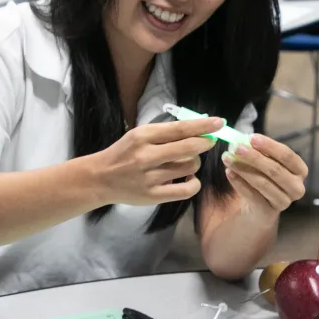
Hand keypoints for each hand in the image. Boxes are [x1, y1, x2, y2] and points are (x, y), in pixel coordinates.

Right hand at [94, 117, 222, 205]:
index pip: (180, 129)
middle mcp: (146, 156)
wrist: (99, 179)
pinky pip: (186, 190)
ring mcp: (149, 178)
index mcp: (143, 136)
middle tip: (210, 141)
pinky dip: (193, 183)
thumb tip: (199, 127)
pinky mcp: (153, 196)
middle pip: (188, 148)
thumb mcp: (139, 135)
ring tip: (186, 162)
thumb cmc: (124, 153)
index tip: (219, 122)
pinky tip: (188, 178)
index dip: (203, 125)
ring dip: (195, 163)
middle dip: (205, 142)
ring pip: (189, 167)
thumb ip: (166, 133)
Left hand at [221, 135, 307, 214]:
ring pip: (263, 183)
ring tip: (227, 159)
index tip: (251, 137)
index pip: (287, 156)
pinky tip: (229, 173)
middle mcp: (296, 187)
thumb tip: (243, 139)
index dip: (269, 146)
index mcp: (300, 170)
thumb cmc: (265, 178)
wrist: (259, 208)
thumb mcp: (265, 163)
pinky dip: (239, 183)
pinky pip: (253, 196)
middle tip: (236, 147)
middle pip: (275, 170)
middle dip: (254, 157)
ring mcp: (284, 201)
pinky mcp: (269, 212)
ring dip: (243, 169)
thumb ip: (259, 151)